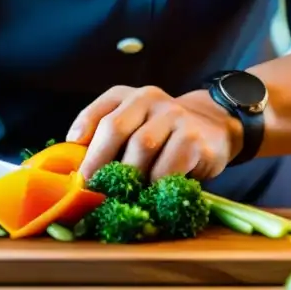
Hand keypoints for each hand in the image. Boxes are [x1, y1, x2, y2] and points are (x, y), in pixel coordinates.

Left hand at [66, 86, 242, 182]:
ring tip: (123, 193)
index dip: (82, 133)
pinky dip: (155, 183)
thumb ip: (109, 139)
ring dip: (129, 175)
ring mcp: (174, 115)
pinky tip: (152, 193)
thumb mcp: (137, 126)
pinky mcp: (194, 138)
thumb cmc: (164, 135)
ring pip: (141, 146)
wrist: (216, 128)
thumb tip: (78, 171)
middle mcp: (150, 98)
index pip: (100, 111)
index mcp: (129, 96)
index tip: (75, 161)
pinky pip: (167, 165)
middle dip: (98, 160)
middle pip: (115, 127)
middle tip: (91, 187)